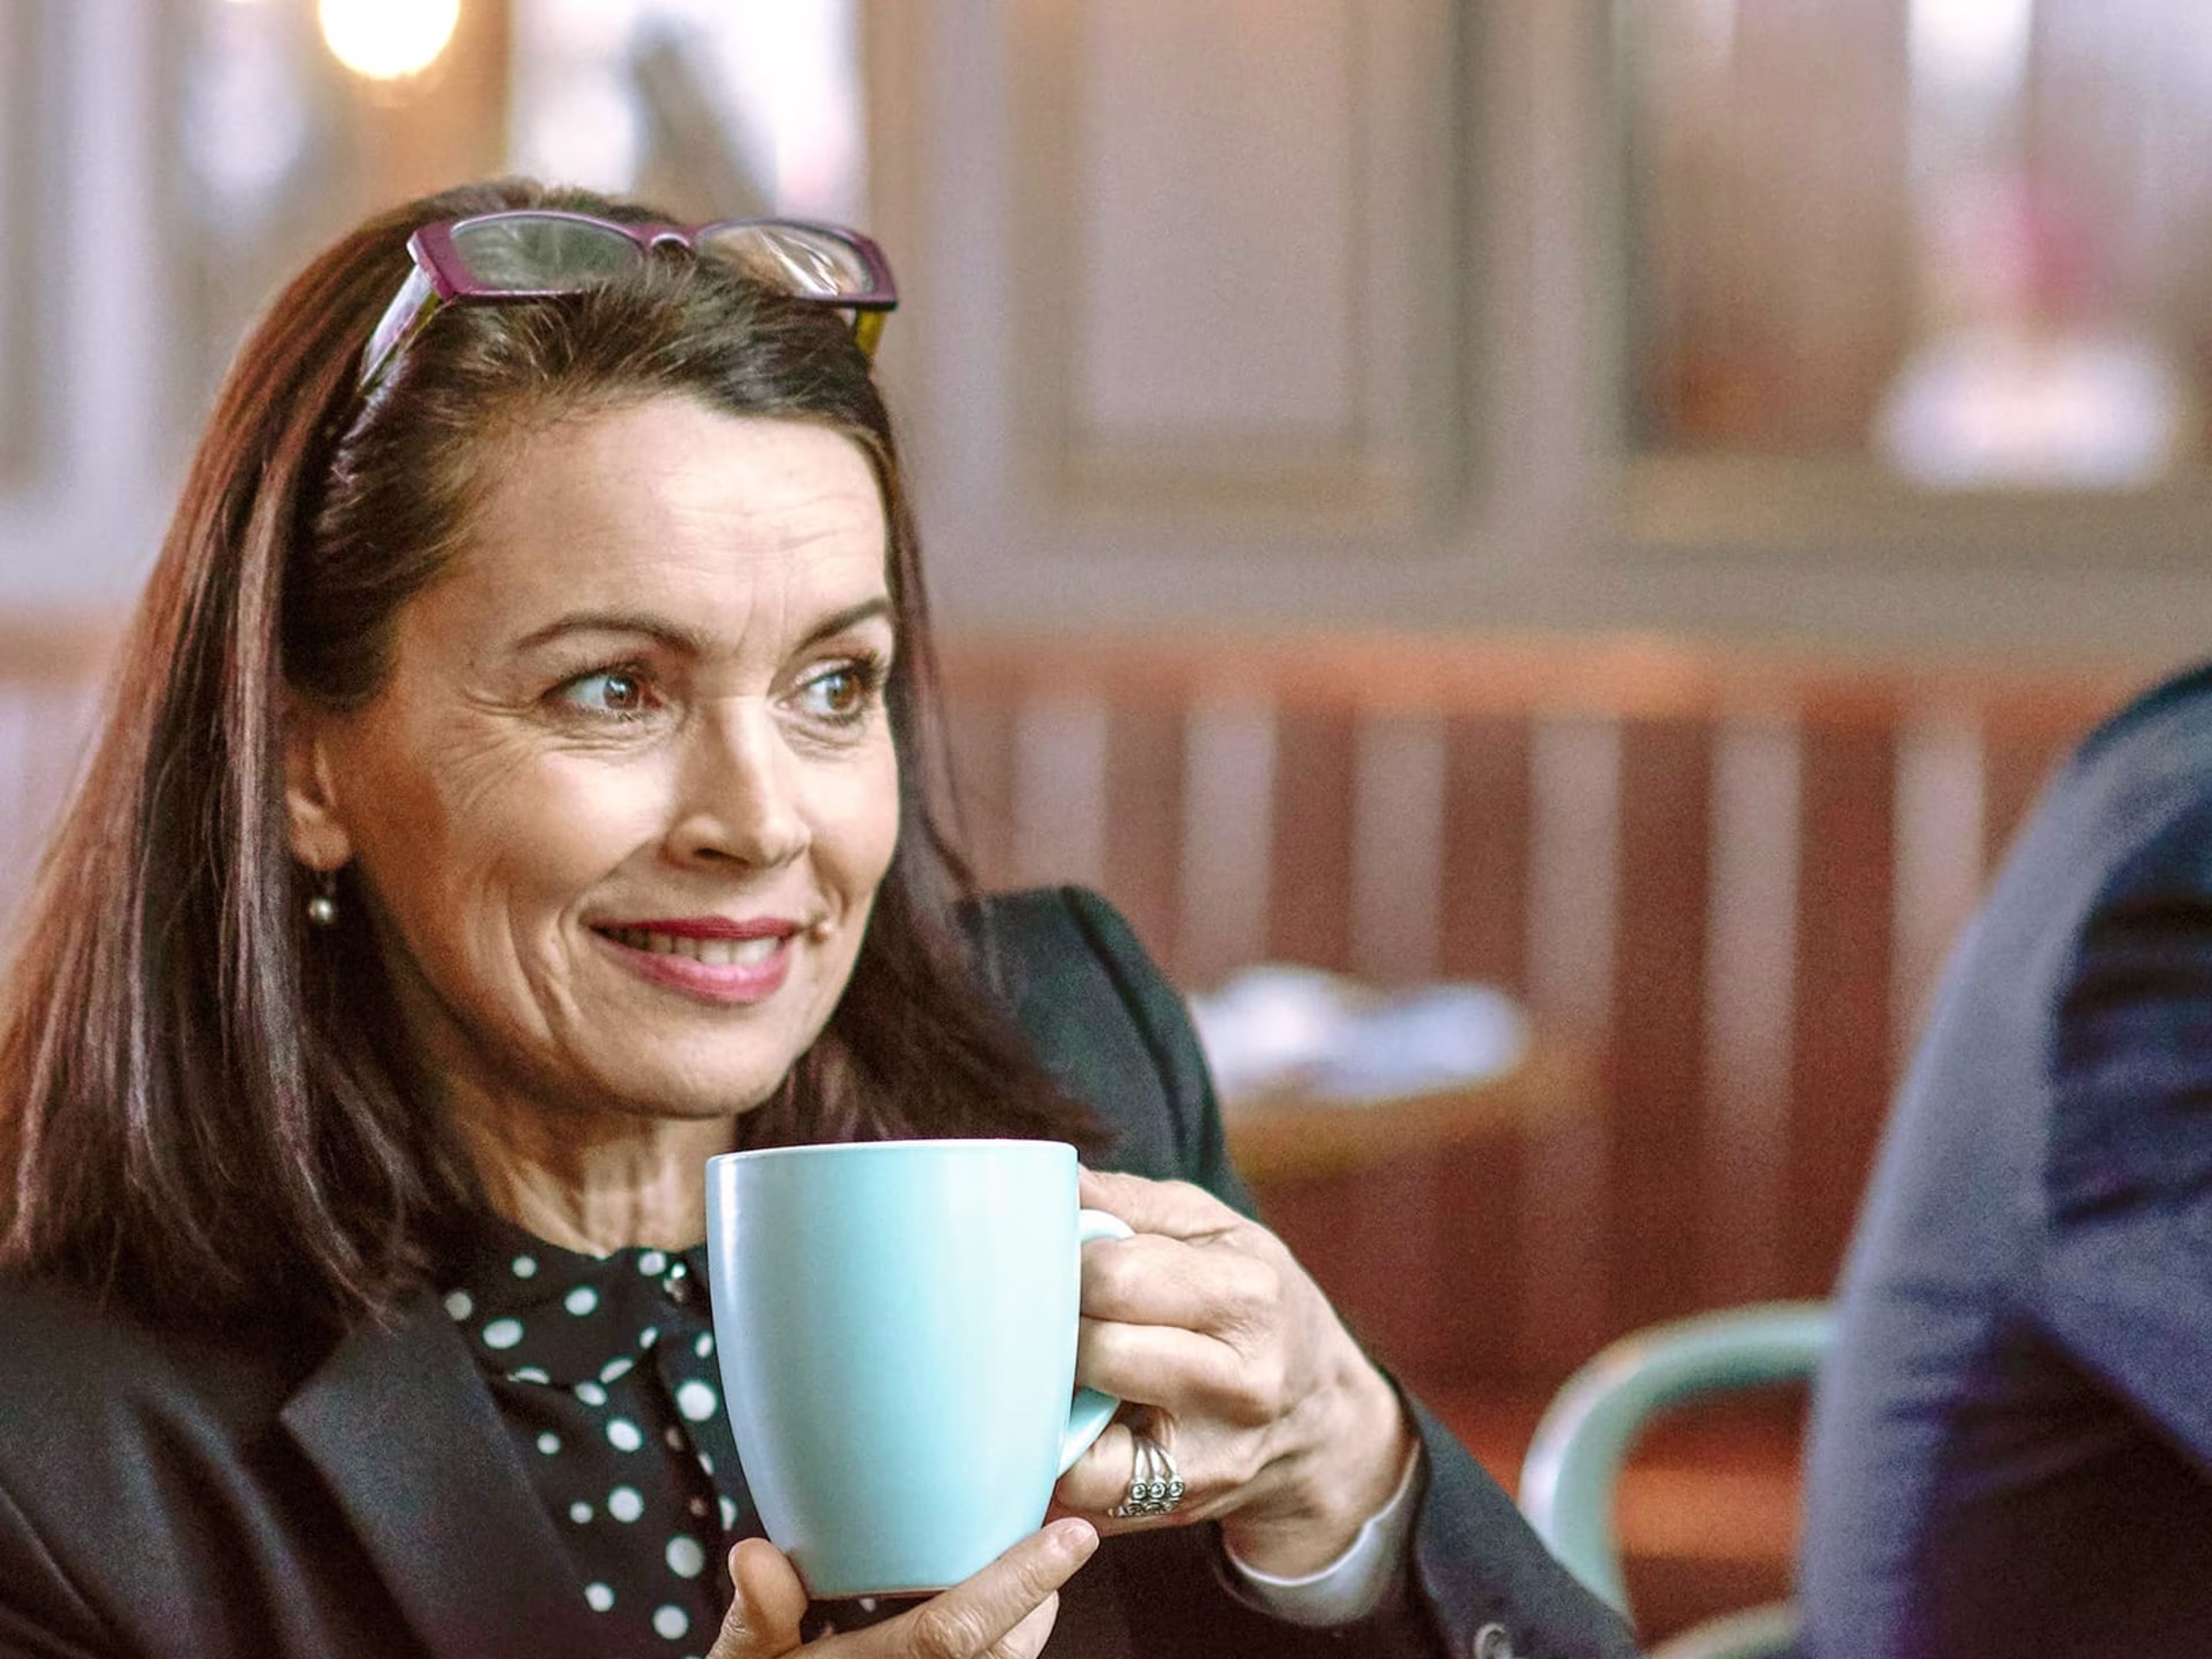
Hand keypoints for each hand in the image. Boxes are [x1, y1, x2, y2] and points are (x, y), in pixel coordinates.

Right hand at [706, 1520, 1095, 1657]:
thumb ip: (758, 1615)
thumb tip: (754, 1555)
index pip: (951, 1633)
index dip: (1018, 1582)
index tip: (1071, 1535)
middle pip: (1005, 1652)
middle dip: (1039, 1595)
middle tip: (1058, 1536)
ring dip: (1029, 1620)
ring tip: (1038, 1568)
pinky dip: (1007, 1641)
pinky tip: (1008, 1612)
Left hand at [1054, 1168, 1414, 1576]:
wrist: (1323, 1419)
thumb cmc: (1256, 1303)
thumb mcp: (1217, 1231)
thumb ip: (1132, 1202)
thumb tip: (1056, 1181)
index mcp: (1250, 1296)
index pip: (1118, 1275)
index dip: (1068, 1262)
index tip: (1061, 1259)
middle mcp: (1239, 1382)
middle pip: (1096, 1349)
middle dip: (1055, 1326)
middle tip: (1049, 1311)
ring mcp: (1209, 1455)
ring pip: (1080, 1431)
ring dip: (1051, 1392)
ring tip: (1059, 1362)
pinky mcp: (1176, 1504)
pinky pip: (1083, 1486)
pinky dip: (1060, 1452)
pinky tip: (1070, 1416)